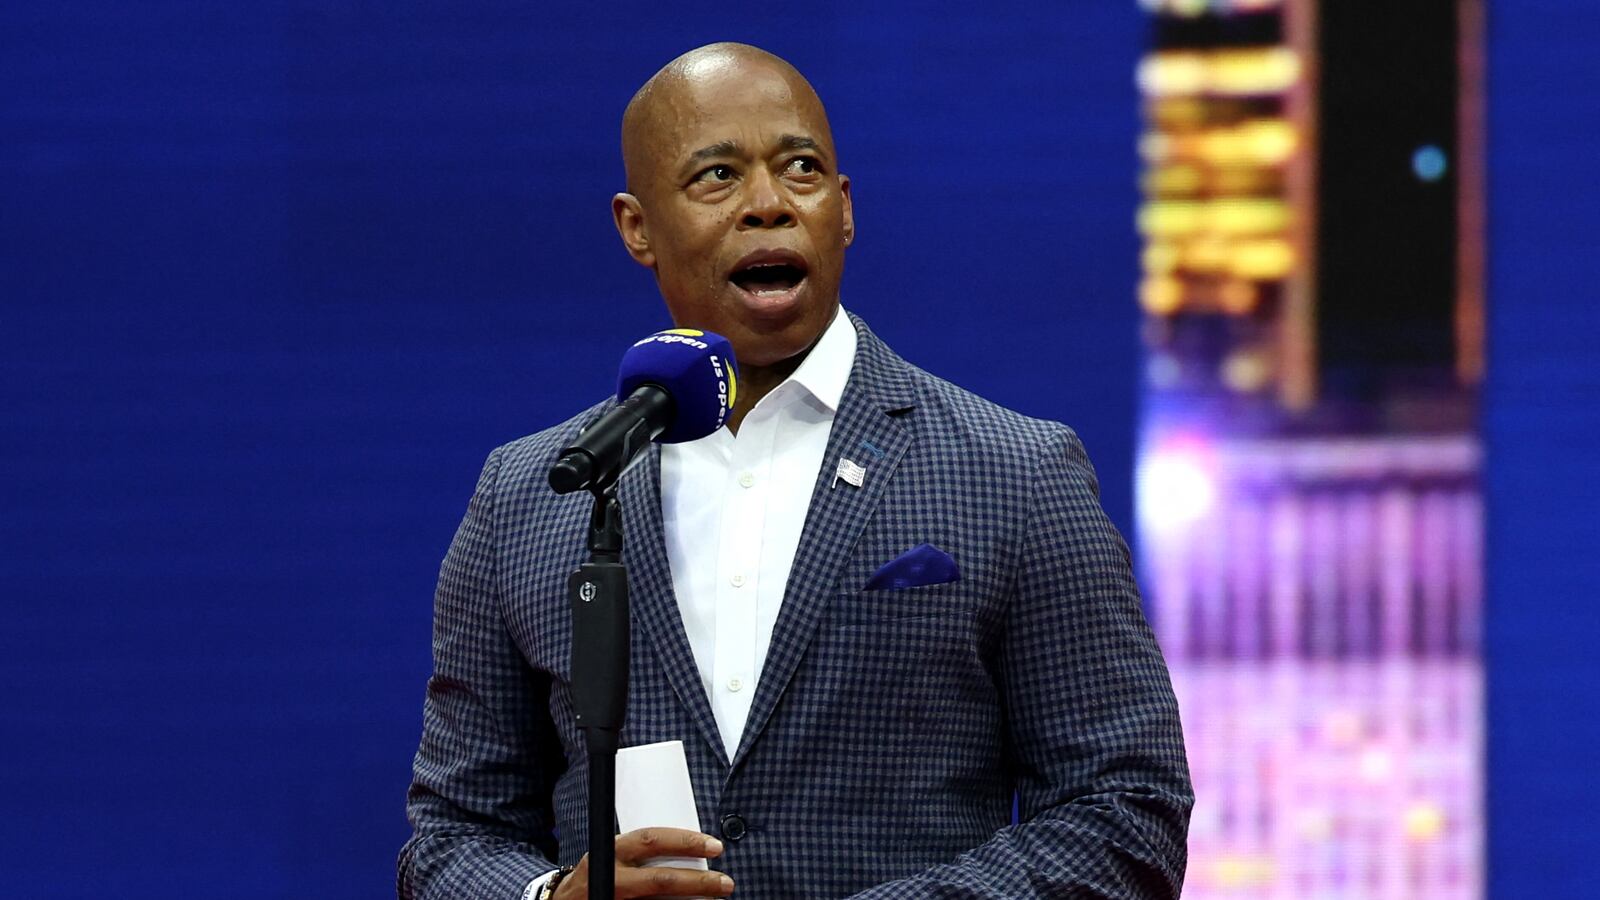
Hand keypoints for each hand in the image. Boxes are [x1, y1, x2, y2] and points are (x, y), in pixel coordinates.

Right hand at [552, 827, 733, 898]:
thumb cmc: (599, 873)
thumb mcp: (614, 855)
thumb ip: (643, 854)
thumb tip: (691, 851)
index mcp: (612, 851)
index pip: (651, 840)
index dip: (685, 842)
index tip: (715, 847)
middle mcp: (610, 877)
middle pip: (659, 880)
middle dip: (697, 882)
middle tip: (725, 883)